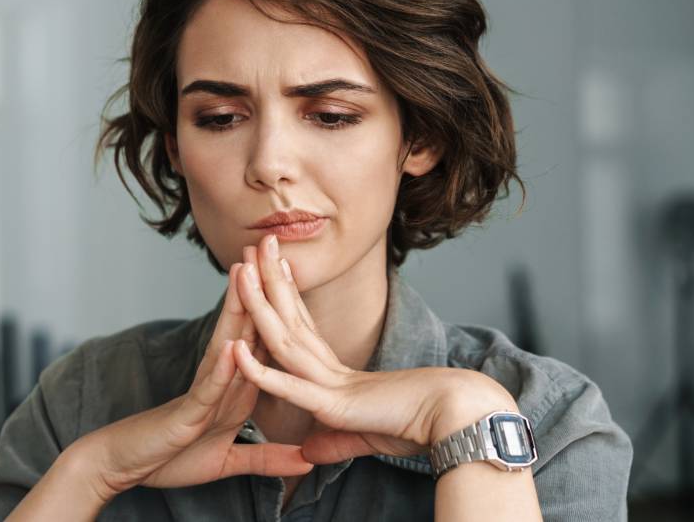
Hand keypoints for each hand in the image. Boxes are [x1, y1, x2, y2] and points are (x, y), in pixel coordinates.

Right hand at [89, 261, 312, 497]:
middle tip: (269, 246)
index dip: (278, 308)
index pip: (260, 341)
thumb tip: (307, 461)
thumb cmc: (170, 459)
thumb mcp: (227, 462)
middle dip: (259, 290)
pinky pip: (208, 390)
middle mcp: (219, 383)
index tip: (293, 274)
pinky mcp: (188, 415)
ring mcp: (203, 395)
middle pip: (243, 329)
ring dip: (237, 311)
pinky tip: (233, 348)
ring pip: (225, 347)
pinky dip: (221, 371)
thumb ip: (267, 459)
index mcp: (234, 390)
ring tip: (247, 272)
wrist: (123, 468)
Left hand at [229, 234, 517, 465]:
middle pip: (290, 319)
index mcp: (340, 373)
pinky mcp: (334, 405)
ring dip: (259, 304)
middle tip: (254, 244)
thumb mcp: (366, 437)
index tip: (267, 269)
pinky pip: (291, 386)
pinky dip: (262, 372)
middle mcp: (331, 371)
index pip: (303, 328)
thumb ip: (334, 441)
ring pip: (284, 339)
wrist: (458, 417)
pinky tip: (236, 352)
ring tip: (242, 269)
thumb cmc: (421, 424)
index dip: (283, 297)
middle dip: (269, 282)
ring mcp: (331, 384)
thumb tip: (308, 450)